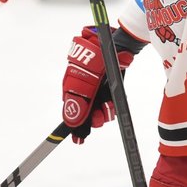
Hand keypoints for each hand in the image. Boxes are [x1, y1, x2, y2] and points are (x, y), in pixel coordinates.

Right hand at [62, 27, 135, 142]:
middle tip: (100, 119)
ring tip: (108, 105)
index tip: (78, 140)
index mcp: (71, 88)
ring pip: (100, 112)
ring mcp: (97, 90)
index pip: (70, 113)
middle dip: (93, 120)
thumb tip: (71, 124)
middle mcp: (83, 91)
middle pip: (86, 115)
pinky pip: (110, 104)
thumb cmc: (95, 61)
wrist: (116, 46)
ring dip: (105, 112)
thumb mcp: (84, 84)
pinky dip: (112, 106)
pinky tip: (112, 102)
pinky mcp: (110, 89)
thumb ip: (77, 103)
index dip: (74, 128)